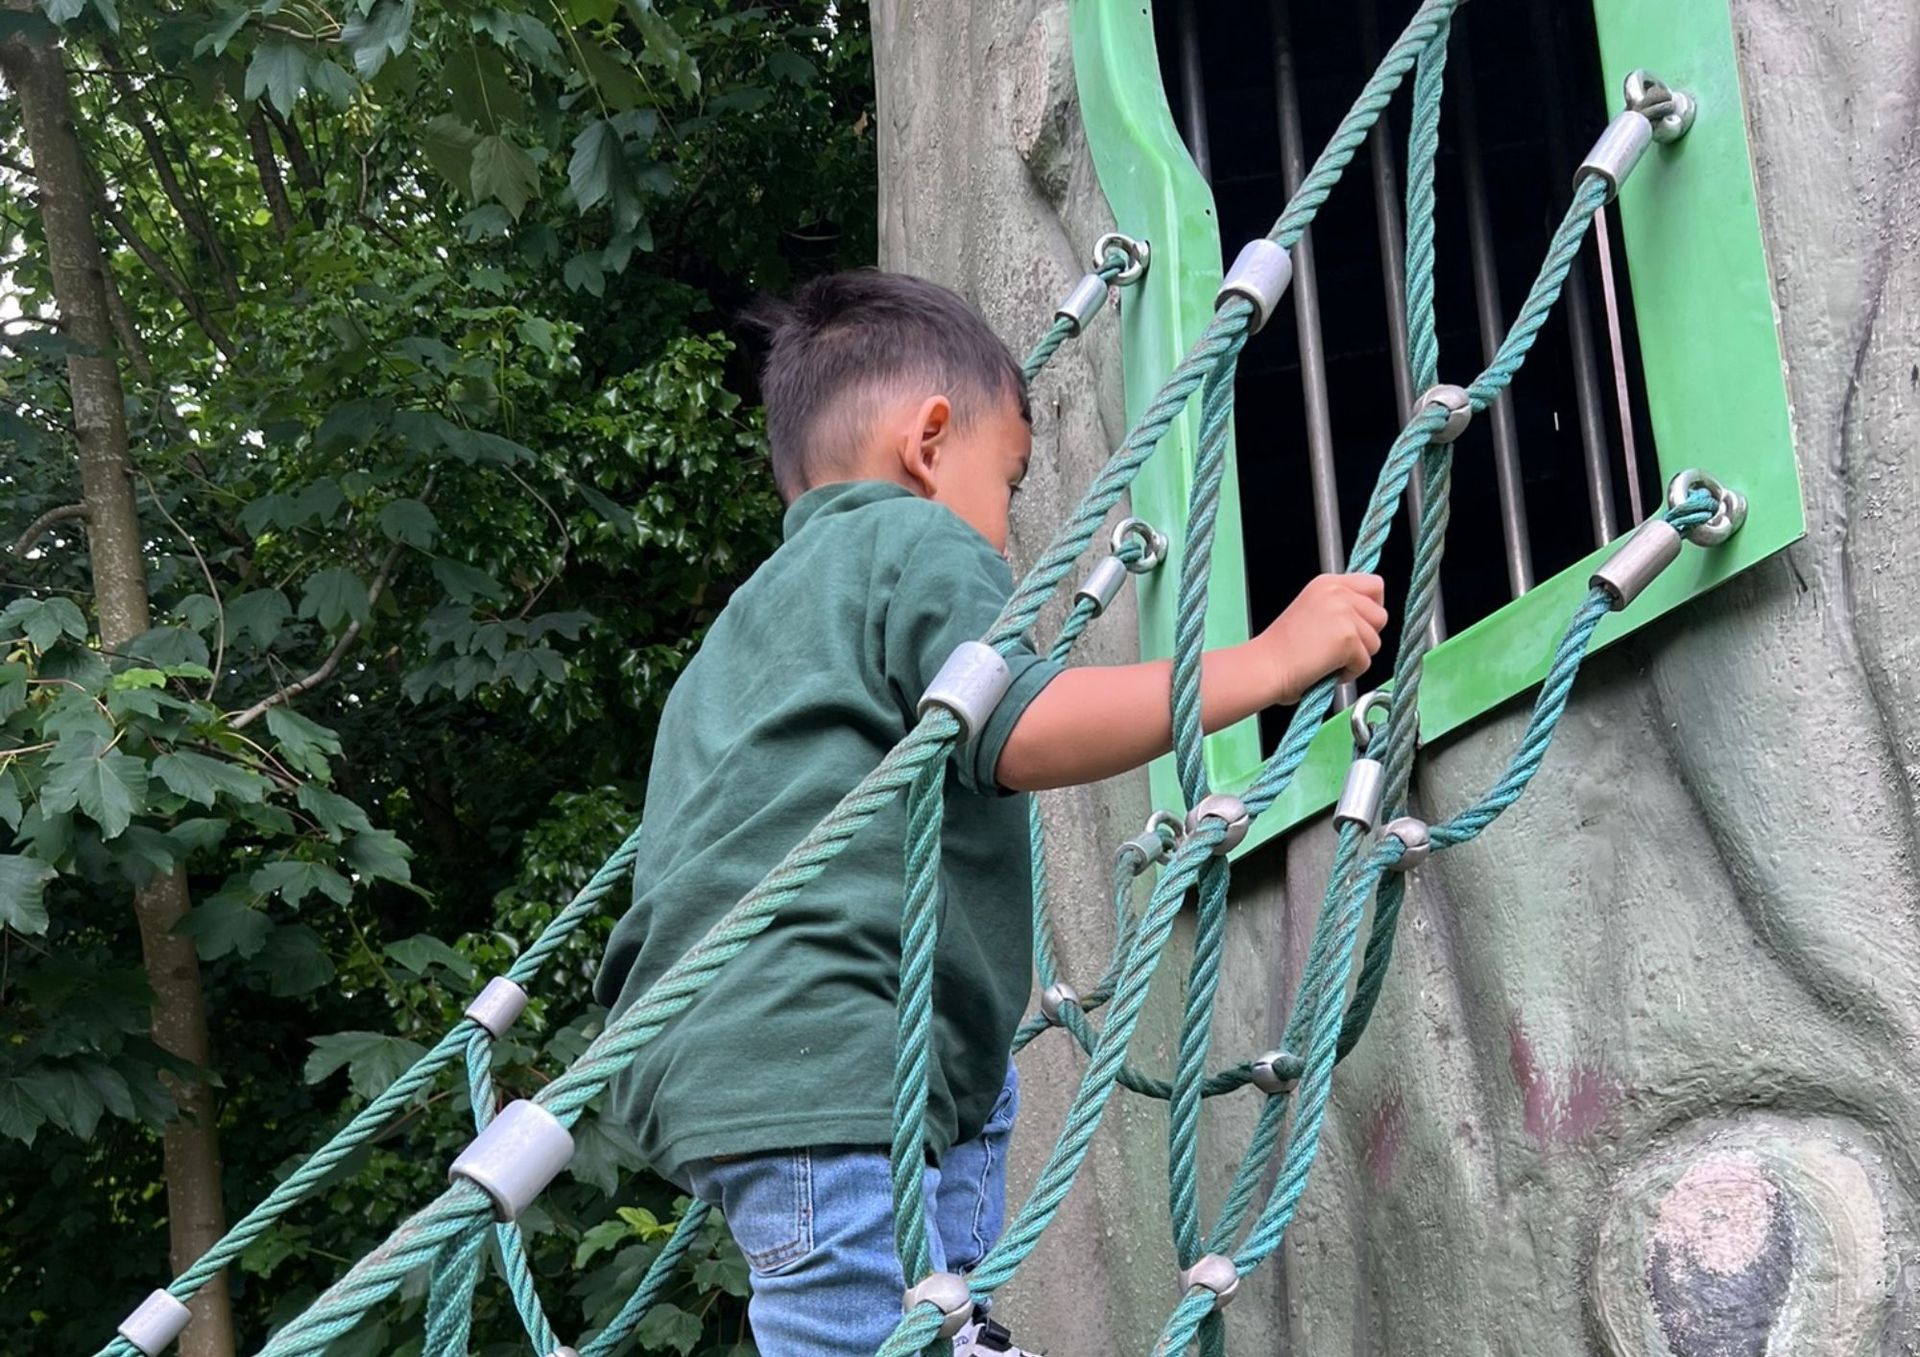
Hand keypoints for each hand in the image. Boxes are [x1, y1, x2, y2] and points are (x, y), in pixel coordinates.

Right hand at [1259, 573, 1388, 703]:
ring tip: (1330, 660)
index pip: (1375, 585)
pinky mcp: (1348, 637)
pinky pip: (1365, 662)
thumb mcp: (1312, 610)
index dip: (1371, 609)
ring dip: (1357, 657)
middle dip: (1366, 636)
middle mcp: (1337, 592)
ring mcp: (1344, 613)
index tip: (1357, 625)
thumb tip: (1368, 618)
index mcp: (1328, 583)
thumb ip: (1340, 606)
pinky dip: (1349, 673)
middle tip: (1340, 647)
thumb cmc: (1282, 648)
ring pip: (1375, 641)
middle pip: (1380, 615)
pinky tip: (1327, 670)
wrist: (1266, 665)